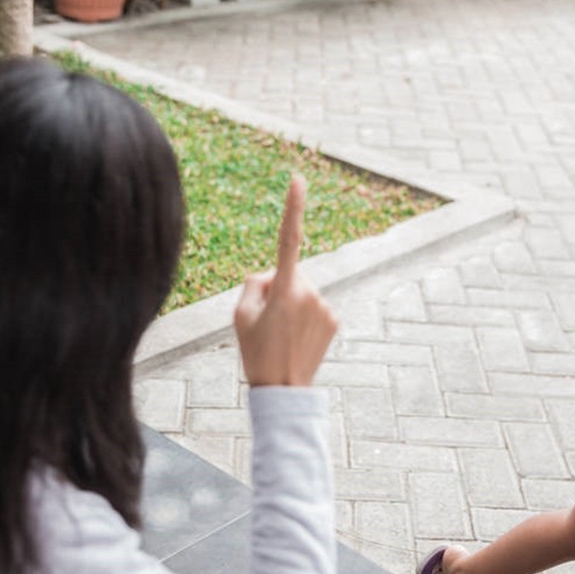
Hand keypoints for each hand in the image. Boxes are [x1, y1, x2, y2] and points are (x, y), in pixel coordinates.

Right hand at [234, 176, 337, 386]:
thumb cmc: (256, 353)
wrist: (284, 392)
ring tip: (282, 336)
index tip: (298, 181)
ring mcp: (325, 306)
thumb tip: (274, 274)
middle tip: (266, 323)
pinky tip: (297, 340)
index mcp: (285, 290)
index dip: (293, 209)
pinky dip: (304, 317)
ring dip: (291, 305)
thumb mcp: (240, 315)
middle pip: (289, 274)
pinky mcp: (334, 318)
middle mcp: (310, 293)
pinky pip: (314, 307)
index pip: (287, 240)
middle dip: (277, 288)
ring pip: (302, 292)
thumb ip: (255, 284)